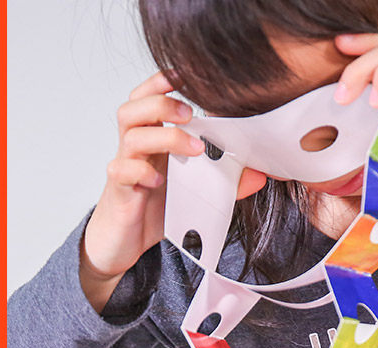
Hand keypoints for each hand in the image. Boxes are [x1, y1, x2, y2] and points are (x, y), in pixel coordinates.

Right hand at [81, 72, 265, 312]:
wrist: (123, 244)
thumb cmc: (153, 211)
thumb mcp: (192, 194)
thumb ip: (222, 182)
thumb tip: (258, 175)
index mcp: (150, 141)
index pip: (147, 99)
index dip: (160, 81)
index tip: (185, 74)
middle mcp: (134, 149)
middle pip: (132, 108)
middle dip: (161, 102)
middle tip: (190, 113)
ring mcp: (124, 168)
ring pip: (130, 135)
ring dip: (163, 135)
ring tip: (192, 148)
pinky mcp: (119, 192)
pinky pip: (121, 171)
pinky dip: (140, 171)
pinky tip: (160, 181)